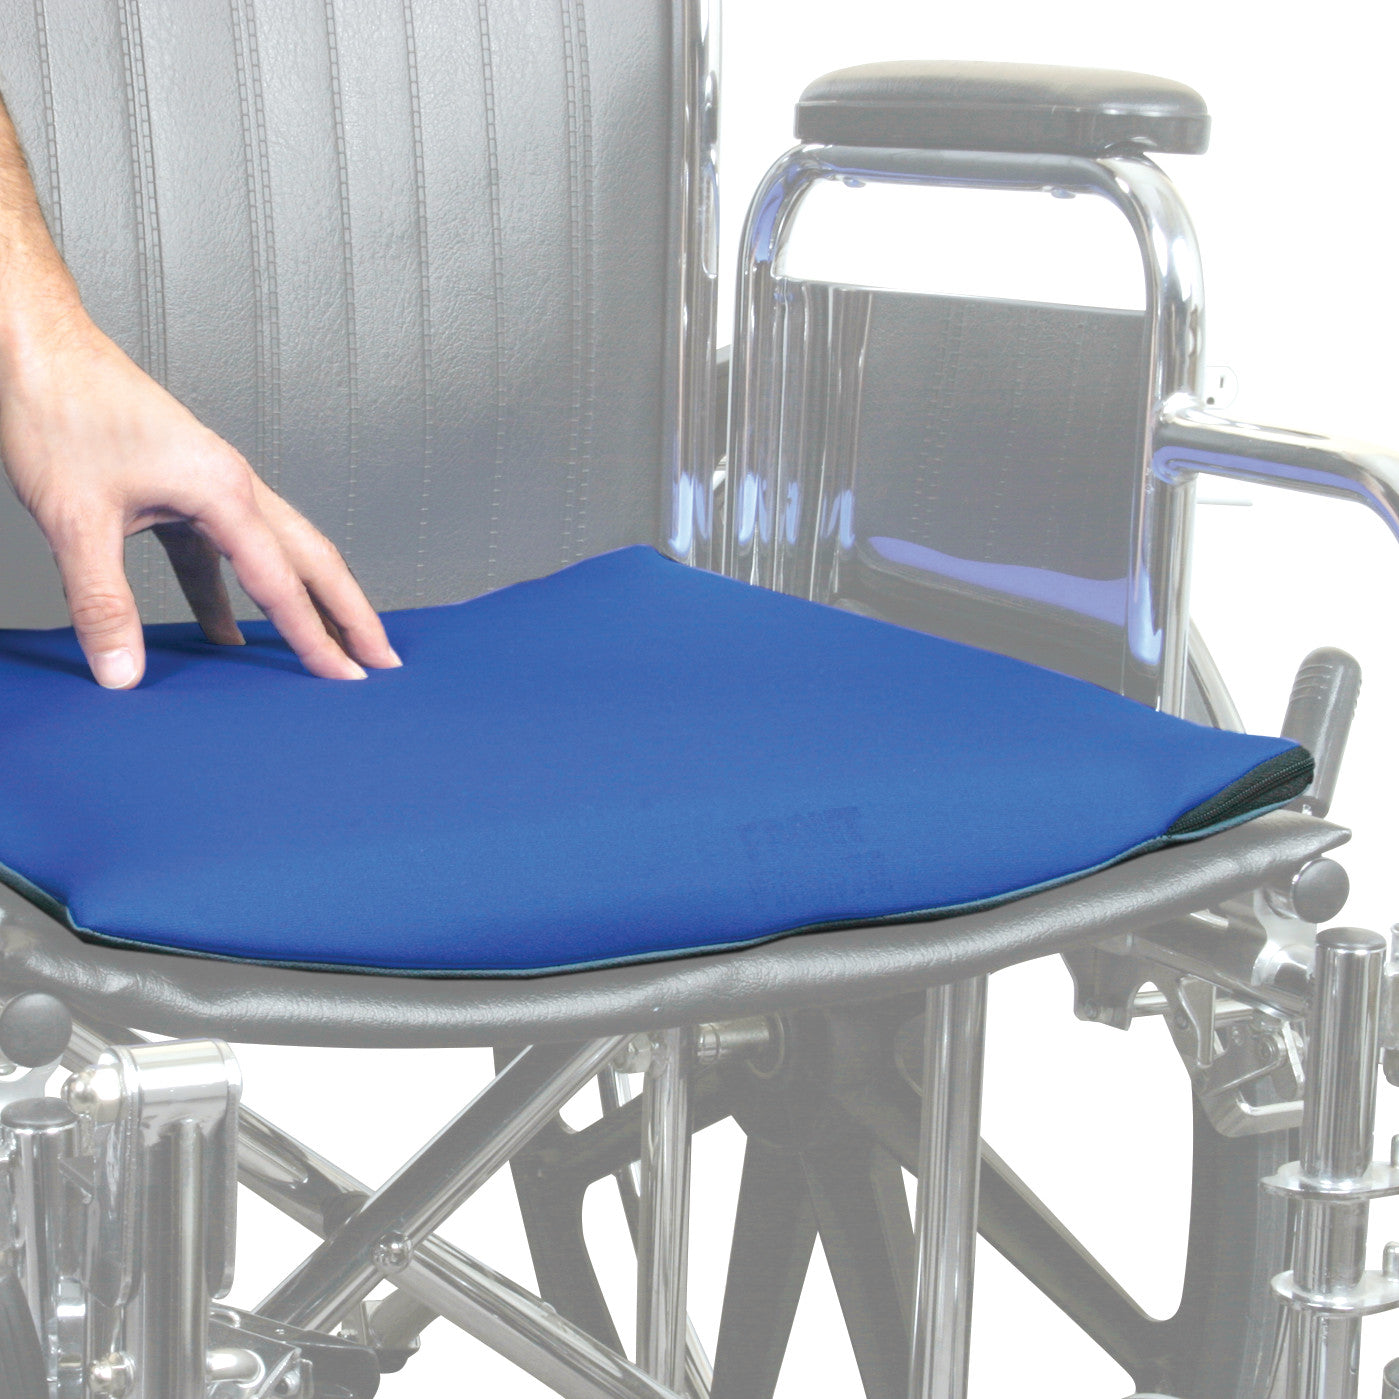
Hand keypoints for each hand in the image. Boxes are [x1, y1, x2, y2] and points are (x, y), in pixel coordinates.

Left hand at [0, 306, 400, 687]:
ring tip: (333, 645)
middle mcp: (233, 486)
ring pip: (280, 554)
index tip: (344, 679)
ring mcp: (213, 486)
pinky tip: (227, 633)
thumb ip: (102, 602)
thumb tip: (121, 672)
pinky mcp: (185, 490)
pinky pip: (225, 554)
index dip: (315, 637)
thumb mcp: (74, 519)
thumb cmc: (58, 410)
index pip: (282, 583)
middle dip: (351, 615)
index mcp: (223, 492)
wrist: (36, 346)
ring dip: (308, 601)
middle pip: (313, 560)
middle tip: (382, 661)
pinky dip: (235, 595)